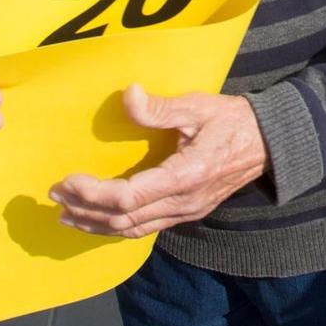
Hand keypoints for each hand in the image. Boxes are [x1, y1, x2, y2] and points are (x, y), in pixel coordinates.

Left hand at [50, 85, 267, 237]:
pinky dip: (115, 227)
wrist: (270, 143)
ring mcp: (186, 212)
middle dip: (85, 210)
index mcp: (185, 176)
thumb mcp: (198, 106)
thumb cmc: (233, 121)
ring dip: (95, 224)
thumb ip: (160, 108)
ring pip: (132, 230)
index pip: (129, 197)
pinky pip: (144, 229)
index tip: (66, 180)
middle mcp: (183, 203)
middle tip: (55, 195)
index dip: (93, 193)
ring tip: (66, 213)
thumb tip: (127, 95)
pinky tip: (98, 220)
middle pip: (124, 220)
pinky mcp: (186, 214)